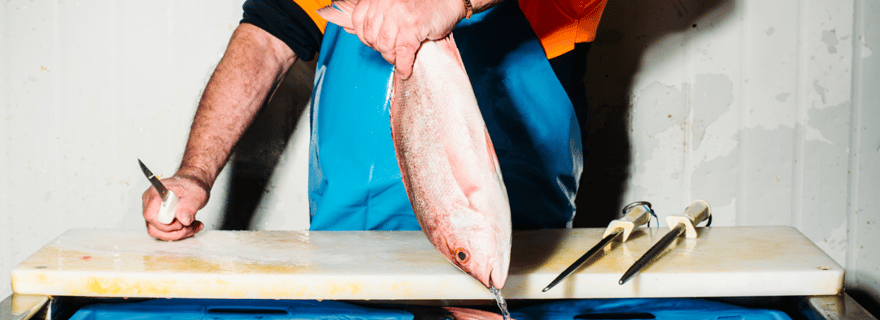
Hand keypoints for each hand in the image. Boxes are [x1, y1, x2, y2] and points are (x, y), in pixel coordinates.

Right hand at [141, 175, 208, 240]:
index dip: (167, 224)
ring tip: (193, 225)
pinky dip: (178, 232)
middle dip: (176, 231)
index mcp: (156, 192)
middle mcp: (150, 202)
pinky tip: (189, 225)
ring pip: (159, 233)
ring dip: (179, 233)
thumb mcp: (196, 193)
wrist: (191, 185)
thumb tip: (183, 219)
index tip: (182, 221)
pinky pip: (163, 233)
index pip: (150, 215)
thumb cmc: (191, 186)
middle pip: (154, 227)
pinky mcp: (157, 220)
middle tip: (192, 224)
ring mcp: (152, 212)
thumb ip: (189, 206)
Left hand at [350, 0, 466, 78]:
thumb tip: (362, 36)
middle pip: (371, 36)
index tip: (375, 43)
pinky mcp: (413, 26)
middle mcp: (386, 2)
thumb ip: (379, 14)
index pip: (359, 21)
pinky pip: (402, 53)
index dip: (365, 37)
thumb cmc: (425, 2)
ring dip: (392, 58)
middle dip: (380, 49)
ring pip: (385, 46)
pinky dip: (403, 66)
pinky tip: (405, 70)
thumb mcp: (395, 3)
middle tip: (391, 52)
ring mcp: (399, 14)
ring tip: (400, 59)